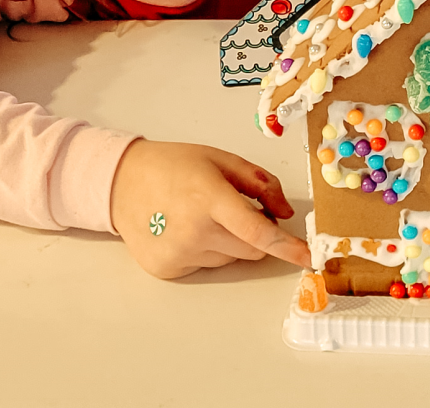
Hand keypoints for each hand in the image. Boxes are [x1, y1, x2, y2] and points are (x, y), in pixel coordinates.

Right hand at [110, 139, 310, 278]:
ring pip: (231, 259)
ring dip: (229, 241)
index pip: (257, 232)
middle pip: (252, 249)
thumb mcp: (222, 160)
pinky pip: (207, 266)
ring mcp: (179, 254)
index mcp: (210, 197)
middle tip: (234, 209)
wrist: (120, 182)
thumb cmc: (174, 166)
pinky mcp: (167, 270)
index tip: (309, 258)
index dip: (287, 247)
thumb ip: (261, 183)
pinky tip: (184, 229)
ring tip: (200, 215)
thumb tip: (285, 214)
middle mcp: (194, 231)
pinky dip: (206, 250)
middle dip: (256, 233)